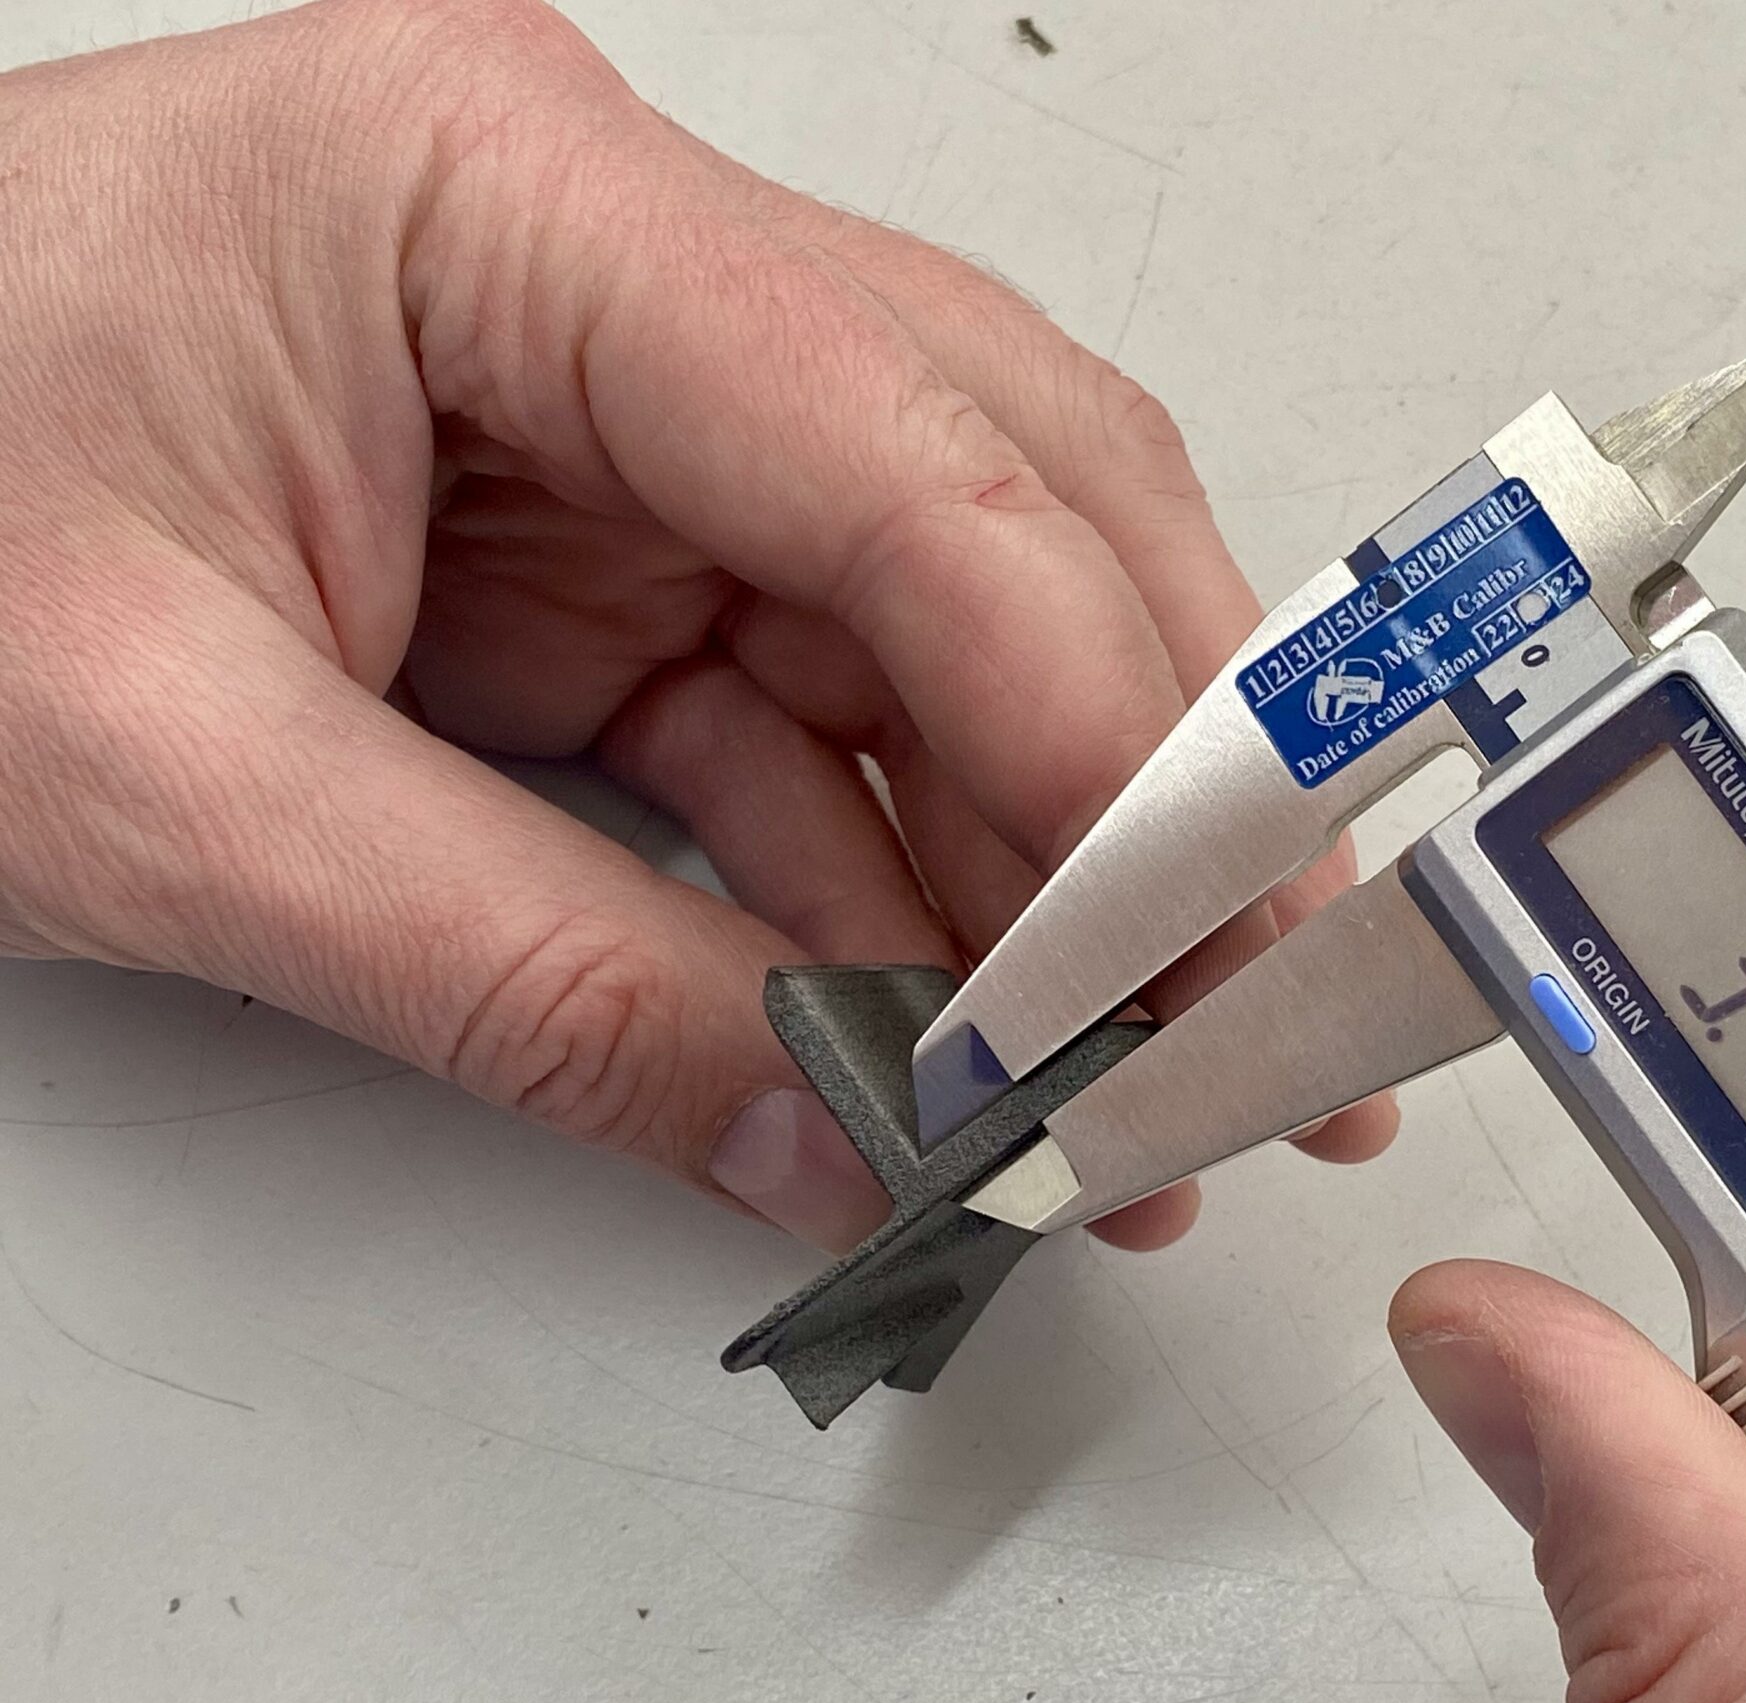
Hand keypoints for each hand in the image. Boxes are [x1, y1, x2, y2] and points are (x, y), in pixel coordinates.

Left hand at [0, 0, 1390, 1251]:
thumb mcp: (158, 782)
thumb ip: (530, 977)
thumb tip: (840, 1140)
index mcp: (494, 188)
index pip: (907, 441)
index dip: (1098, 712)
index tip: (1201, 945)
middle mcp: (603, 272)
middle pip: (1004, 499)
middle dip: (1151, 780)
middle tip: (1254, 1003)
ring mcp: (617, 418)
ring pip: (943, 633)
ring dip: (1052, 870)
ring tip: (1130, 1085)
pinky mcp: (596, 558)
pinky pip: (814, 727)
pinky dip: (901, 896)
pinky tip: (968, 1044)